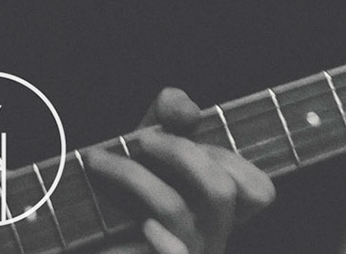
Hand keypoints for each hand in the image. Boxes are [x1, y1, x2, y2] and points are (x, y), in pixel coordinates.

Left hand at [79, 89, 273, 253]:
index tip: (192, 137)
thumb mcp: (148, 145)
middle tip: (142, 138)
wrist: (87, 236)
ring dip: (132, 174)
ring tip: (98, 160)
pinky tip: (142, 225)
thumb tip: (184, 107)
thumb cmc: (123, 191)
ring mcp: (187, 252)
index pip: (258, 191)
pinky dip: (160, 239)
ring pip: (175, 209)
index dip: (231, 158)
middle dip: (180, 152)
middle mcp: (210, 237)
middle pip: (220, 191)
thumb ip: (169, 115)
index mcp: (219, 210)